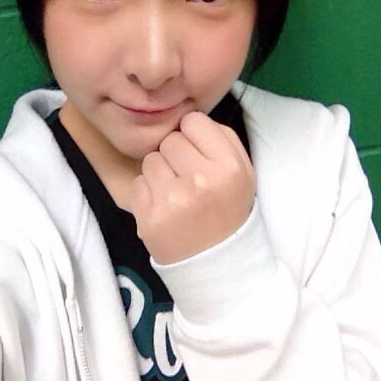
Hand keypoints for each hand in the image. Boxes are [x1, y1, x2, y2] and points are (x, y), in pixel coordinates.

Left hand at [129, 111, 256, 263]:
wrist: (217, 262)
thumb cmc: (228, 209)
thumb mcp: (243, 172)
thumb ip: (222, 138)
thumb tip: (189, 119)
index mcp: (228, 167)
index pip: (194, 121)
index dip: (193, 136)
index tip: (198, 154)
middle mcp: (201, 181)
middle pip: (169, 140)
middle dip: (175, 155)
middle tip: (187, 178)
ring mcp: (173, 200)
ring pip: (150, 160)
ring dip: (159, 174)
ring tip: (176, 194)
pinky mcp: (149, 217)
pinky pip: (137, 184)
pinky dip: (146, 194)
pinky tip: (163, 208)